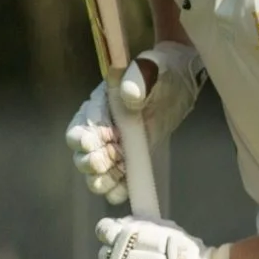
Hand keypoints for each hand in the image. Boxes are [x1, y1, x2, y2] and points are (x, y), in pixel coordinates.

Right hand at [65, 41, 202, 204]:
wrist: (178, 82)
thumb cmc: (160, 71)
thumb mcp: (150, 68)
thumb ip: (138, 79)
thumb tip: (129, 94)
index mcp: (97, 107)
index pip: (79, 128)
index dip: (82, 139)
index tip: (94, 143)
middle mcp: (99, 130)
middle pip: (82, 155)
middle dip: (90, 163)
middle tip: (105, 163)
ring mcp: (114, 148)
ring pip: (96, 173)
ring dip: (101, 180)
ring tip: (114, 179)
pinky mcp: (129, 160)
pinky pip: (117, 182)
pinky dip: (119, 189)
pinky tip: (126, 190)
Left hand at [98, 217, 238, 258]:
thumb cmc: (184, 249)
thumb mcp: (164, 227)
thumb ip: (141, 224)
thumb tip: (123, 223)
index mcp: (125, 235)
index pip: (103, 229)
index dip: (110, 232)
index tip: (120, 235)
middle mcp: (117, 256)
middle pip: (104, 254)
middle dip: (116, 255)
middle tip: (134, 258)